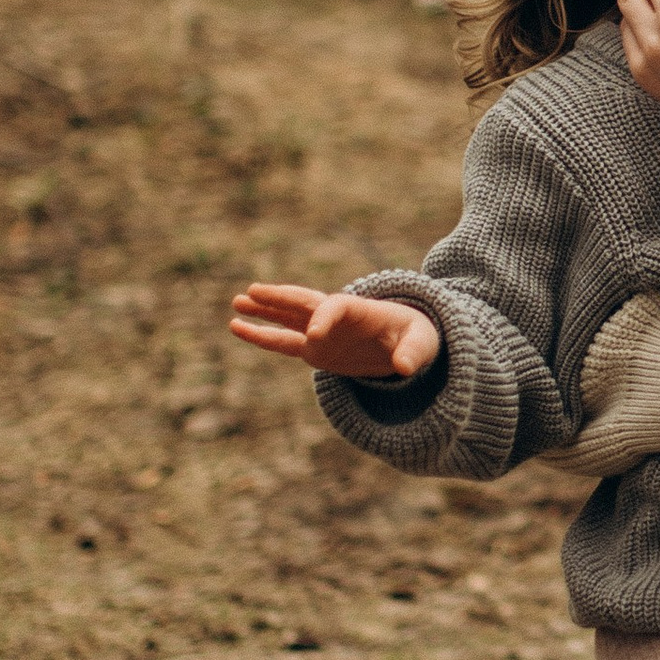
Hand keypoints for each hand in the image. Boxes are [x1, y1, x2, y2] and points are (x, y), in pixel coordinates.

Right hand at [228, 281, 442, 381]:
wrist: (408, 344)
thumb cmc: (417, 336)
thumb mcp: (423, 342)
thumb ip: (413, 352)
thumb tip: (405, 367)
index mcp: (359, 308)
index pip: (334, 307)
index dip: (323, 320)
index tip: (313, 337)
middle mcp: (335, 317)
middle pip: (303, 303)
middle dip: (280, 298)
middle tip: (253, 292)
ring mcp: (322, 332)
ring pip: (287, 318)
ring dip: (263, 311)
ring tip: (236, 302)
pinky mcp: (316, 350)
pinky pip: (283, 342)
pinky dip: (261, 336)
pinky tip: (238, 328)